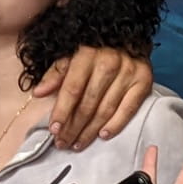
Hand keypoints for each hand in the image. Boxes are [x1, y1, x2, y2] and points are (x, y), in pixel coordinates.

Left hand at [33, 46, 153, 149]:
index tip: (54, 130)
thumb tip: (38, 92)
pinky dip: (115, 124)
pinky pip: (128, 109)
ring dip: (90, 131)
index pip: (72, 89)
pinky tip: (102, 135)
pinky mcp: (144, 80)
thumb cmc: (94, 52)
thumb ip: (55, 74)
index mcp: (87, 55)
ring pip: (105, 109)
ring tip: (78, 143)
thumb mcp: (71, 56)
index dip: (62, 112)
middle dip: (73, 127)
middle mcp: (109, 62)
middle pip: (88, 103)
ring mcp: (128, 72)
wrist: (128, 39)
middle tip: (63, 143)